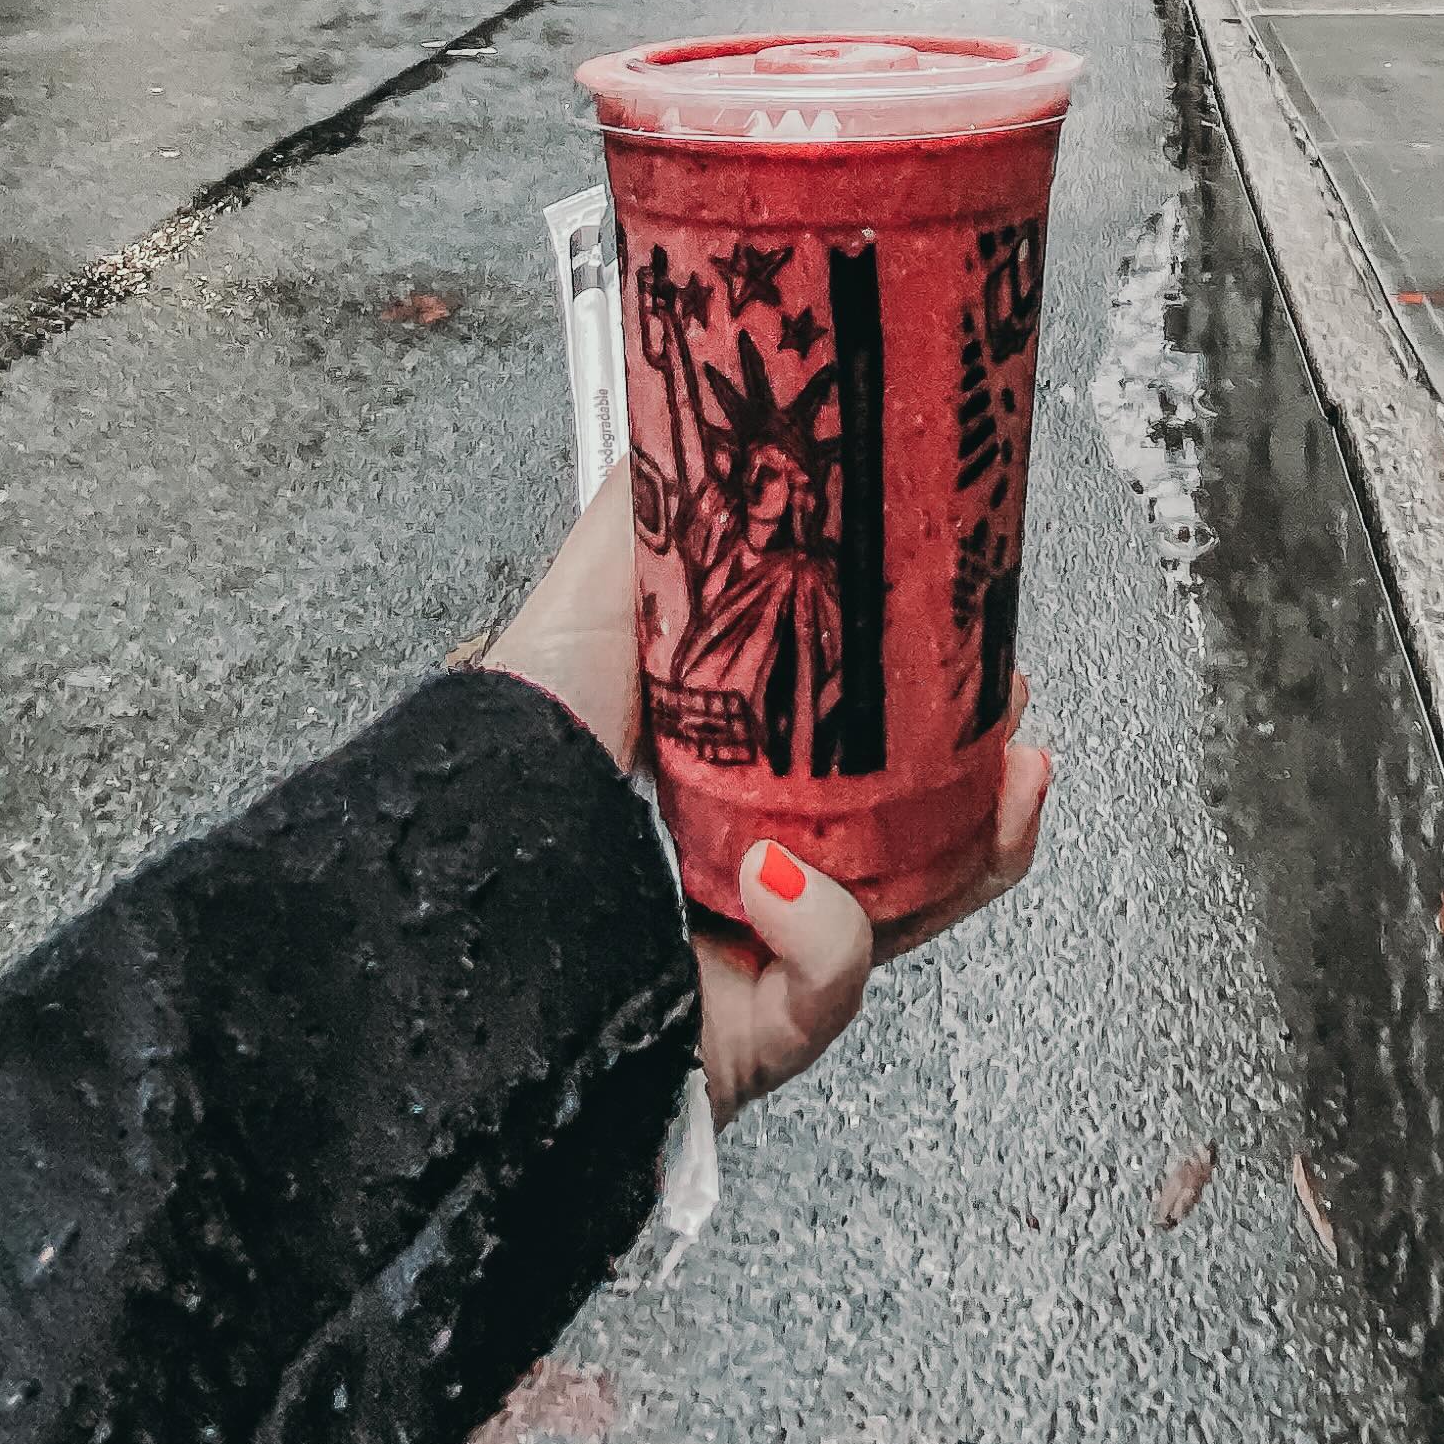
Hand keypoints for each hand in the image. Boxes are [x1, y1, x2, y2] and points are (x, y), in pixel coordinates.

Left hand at [482, 475, 1053, 1130]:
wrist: (425, 907)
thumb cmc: (494, 763)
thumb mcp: (585, 601)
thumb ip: (654, 515)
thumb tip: (705, 409)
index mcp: (722, 779)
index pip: (866, 752)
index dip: (940, 710)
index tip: (986, 655)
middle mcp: (743, 871)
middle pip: (912, 838)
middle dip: (986, 783)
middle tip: (1017, 719)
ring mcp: (750, 960)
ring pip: (904, 919)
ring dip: (967, 852)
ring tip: (997, 783)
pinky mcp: (745, 1035)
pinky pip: (827, 987)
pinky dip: (826, 929)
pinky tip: (785, 876)